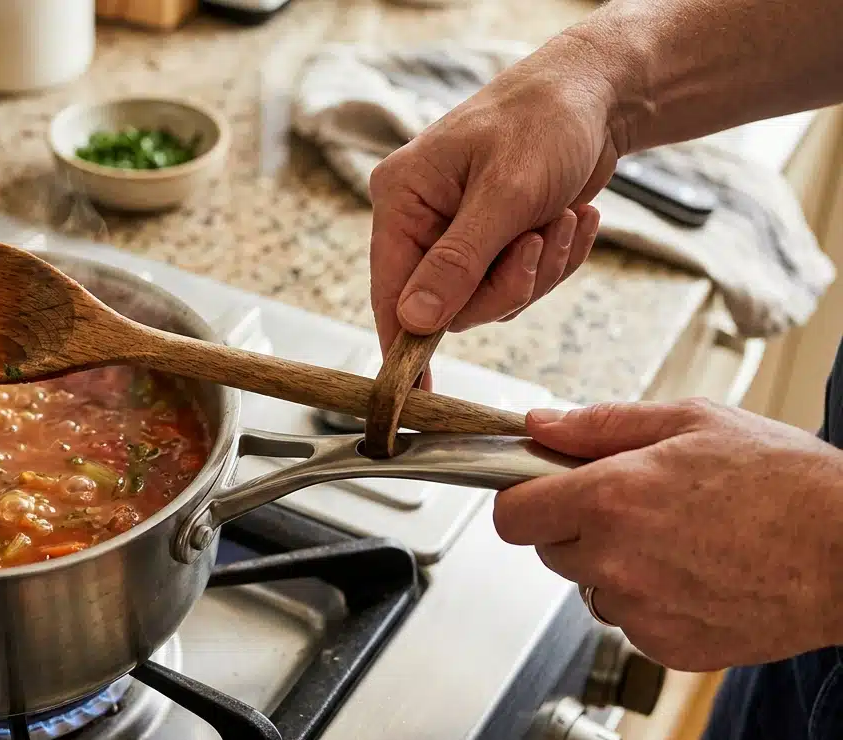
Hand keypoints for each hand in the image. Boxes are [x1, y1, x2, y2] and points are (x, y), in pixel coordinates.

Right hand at [369, 38, 621, 363]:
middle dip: (506, 283)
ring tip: (562, 215)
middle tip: (537, 241)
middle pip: (449, 305)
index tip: (418, 395)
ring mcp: (460, 236)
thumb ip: (458, 262)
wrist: (599, 93)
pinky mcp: (497, 243)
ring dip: (539, 268)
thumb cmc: (545, 119)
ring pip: (491, 300)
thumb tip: (416, 321)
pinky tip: (575, 217)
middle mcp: (422, 222)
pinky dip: (556, 260)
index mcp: (403, 200)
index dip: (405, 344)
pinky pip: (521, 285)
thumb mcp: (506, 191)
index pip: (390, 291)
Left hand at [495, 398, 842, 671]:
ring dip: (615, 566)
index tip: (542, 490)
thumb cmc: (785, 482)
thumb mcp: (691, 421)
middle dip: (577, 527)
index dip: (524, 498)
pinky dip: (652, 602)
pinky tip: (698, 573)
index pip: (512, 515)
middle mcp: (614, 560)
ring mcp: (639, 611)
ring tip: (681, 539)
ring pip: (592, 588)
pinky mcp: (666, 647)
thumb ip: (600, 425)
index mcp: (609, 498)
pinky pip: (631, 622)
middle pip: (549, 550)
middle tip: (634, 505)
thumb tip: (541, 426)